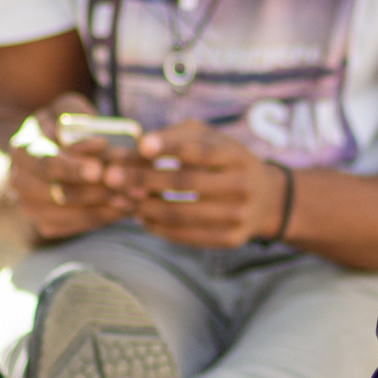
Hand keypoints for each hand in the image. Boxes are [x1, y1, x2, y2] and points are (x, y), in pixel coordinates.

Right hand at [9, 95, 135, 241]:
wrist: (51, 151)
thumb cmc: (65, 124)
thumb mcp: (70, 108)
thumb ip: (82, 119)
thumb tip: (98, 146)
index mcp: (23, 149)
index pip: (46, 163)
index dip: (72, 168)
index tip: (98, 169)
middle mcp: (20, 180)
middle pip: (56, 194)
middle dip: (93, 192)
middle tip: (125, 187)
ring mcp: (30, 205)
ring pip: (67, 215)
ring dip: (102, 208)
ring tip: (132, 197)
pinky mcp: (45, 223)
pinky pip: (74, 227)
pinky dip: (101, 218)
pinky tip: (124, 207)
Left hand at [127, 121, 289, 248]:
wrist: (266, 199)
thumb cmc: (224, 161)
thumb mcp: (210, 139)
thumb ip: (176, 138)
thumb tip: (136, 149)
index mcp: (236, 156)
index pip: (200, 150)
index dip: (171, 146)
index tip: (142, 145)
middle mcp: (241, 186)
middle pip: (184, 183)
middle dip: (142, 179)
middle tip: (110, 176)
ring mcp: (238, 216)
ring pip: (179, 214)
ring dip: (142, 207)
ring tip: (119, 198)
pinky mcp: (230, 239)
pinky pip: (184, 235)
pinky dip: (156, 226)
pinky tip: (139, 216)